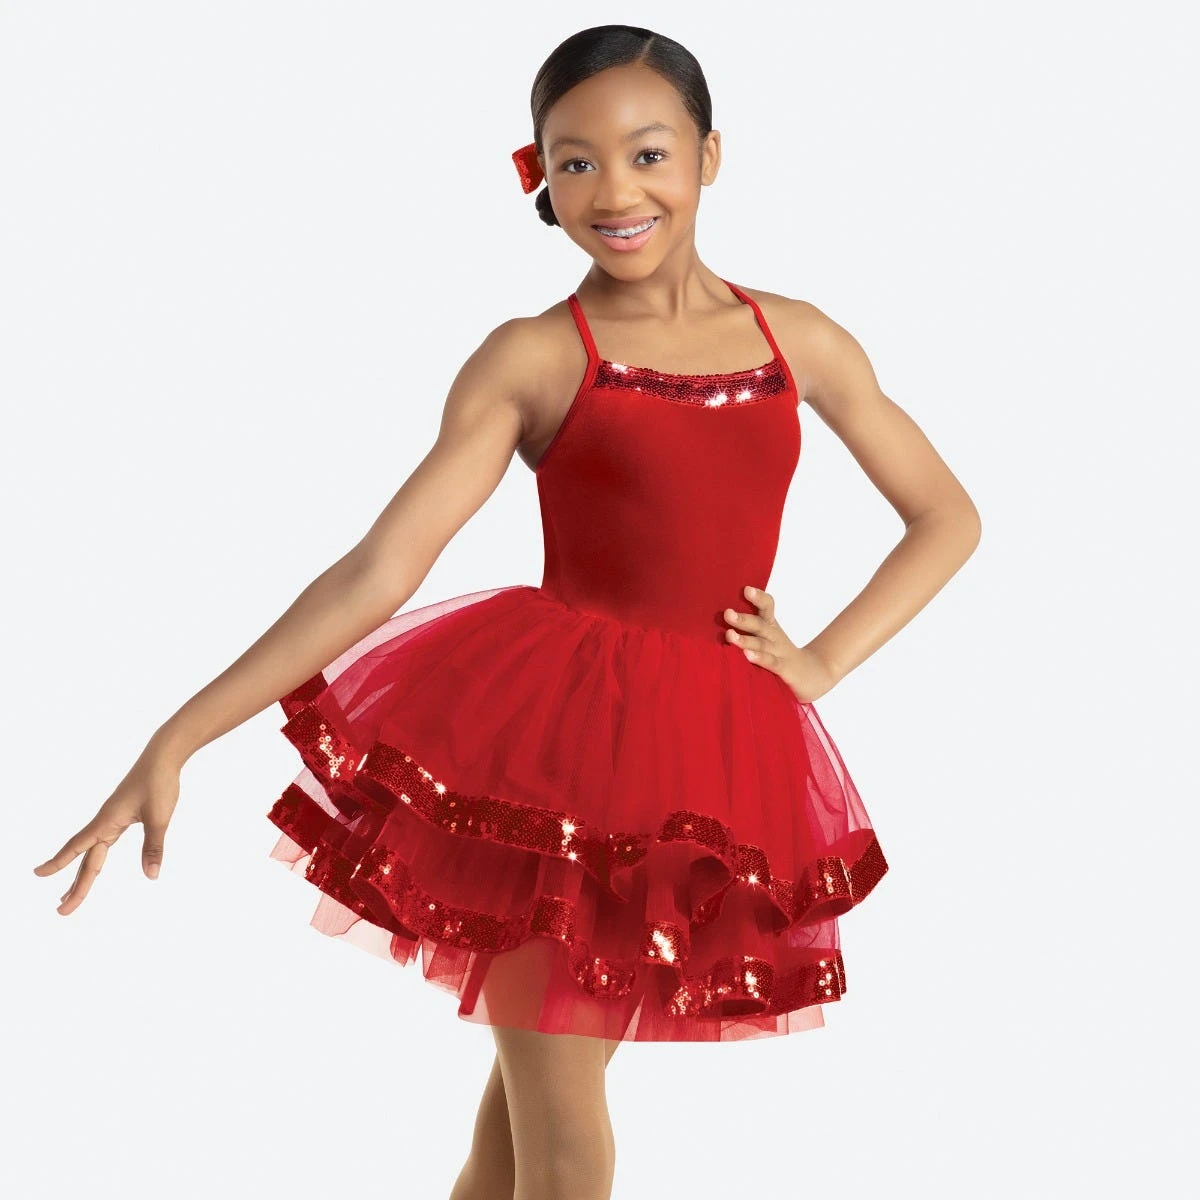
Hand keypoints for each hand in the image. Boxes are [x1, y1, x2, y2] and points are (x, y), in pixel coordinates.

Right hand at [32, 742, 182, 914]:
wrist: (163, 757)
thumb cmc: (159, 783)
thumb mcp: (159, 817)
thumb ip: (153, 847)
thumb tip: (151, 876)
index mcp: (107, 821)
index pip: (78, 848)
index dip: (58, 863)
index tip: (37, 874)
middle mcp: (104, 822)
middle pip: (86, 860)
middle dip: (76, 886)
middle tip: (61, 911)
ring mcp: (111, 819)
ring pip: (92, 853)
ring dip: (82, 875)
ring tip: (68, 896)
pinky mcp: (121, 816)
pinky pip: (102, 842)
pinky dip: (95, 857)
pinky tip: (92, 864)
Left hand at [723, 585, 839, 702]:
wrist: (813, 674)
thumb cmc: (781, 654)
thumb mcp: (767, 638)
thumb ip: (748, 628)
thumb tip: (719, 618)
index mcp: (770, 626)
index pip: (767, 607)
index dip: (758, 598)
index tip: (746, 589)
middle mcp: (775, 637)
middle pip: (760, 625)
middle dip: (743, 619)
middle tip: (727, 613)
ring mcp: (780, 653)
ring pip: (761, 644)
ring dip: (745, 640)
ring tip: (730, 635)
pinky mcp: (785, 669)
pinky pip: (771, 663)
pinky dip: (760, 658)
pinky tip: (747, 655)